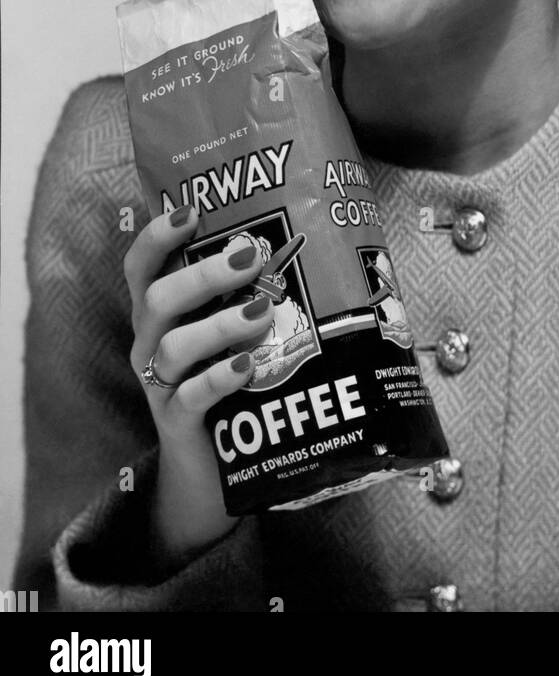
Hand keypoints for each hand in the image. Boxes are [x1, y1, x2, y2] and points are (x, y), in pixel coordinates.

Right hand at [124, 205, 271, 565]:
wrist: (210, 463)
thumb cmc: (226, 376)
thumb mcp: (226, 330)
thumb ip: (244, 292)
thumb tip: (302, 244)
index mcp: (157, 313)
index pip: (140, 267)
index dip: (157, 237)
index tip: (191, 211)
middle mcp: (150, 343)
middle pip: (158, 300)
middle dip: (203, 274)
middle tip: (250, 257)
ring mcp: (159, 385)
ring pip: (174, 347)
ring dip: (219, 324)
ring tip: (262, 312)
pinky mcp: (177, 423)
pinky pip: (190, 397)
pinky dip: (219, 377)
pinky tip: (247, 365)